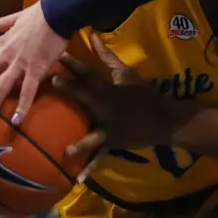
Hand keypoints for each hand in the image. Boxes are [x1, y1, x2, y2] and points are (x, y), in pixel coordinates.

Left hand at [0, 3, 70, 125]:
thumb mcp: (18, 16)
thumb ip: (4, 22)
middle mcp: (7, 55)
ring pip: (1, 87)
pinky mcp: (35, 71)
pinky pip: (27, 92)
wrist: (57, 14)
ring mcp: (20, 64)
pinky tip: (16, 121)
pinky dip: (22, 107)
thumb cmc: (40, 14)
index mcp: (3, 41)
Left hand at [53, 33, 183, 158]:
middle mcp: (107, 109)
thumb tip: (93, 36)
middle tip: (52, 82)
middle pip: (85, 97)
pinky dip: (90, 169)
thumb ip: (107, 56)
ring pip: (92, 136)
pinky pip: (100, 158)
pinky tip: (77, 181)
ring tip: (65, 150)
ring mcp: (110, 129)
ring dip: (79, 144)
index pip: (89, 74)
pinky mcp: (113, 143)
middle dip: (69, 90)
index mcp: (109, 90)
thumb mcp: (126, 73)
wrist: (164, 118)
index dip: (74, 64)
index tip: (58, 56)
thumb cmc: (144, 93)